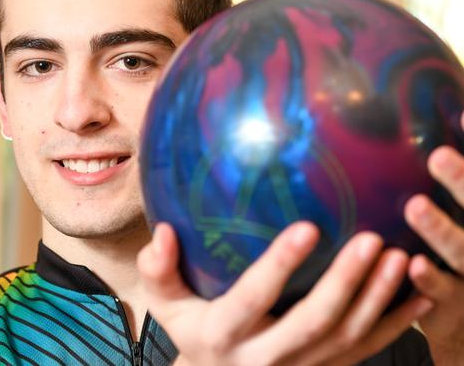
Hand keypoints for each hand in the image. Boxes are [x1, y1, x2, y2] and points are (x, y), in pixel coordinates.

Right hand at [138, 222, 432, 365]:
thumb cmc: (192, 331)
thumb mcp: (165, 305)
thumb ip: (158, 269)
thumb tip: (162, 232)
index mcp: (224, 334)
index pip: (254, 298)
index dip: (280, 266)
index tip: (308, 226)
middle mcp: (266, 358)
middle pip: (313, 323)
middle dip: (345, 283)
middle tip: (372, 239)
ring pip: (346, 338)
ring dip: (376, 299)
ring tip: (398, 255)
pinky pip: (366, 351)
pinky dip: (396, 324)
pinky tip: (420, 292)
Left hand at [405, 121, 463, 363]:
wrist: (460, 319)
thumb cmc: (450, 253)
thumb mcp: (452, 215)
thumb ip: (443, 185)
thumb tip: (435, 119)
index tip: (459, 121)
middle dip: (462, 184)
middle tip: (438, 155)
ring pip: (463, 253)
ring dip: (442, 230)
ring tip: (415, 206)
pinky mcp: (452, 307)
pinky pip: (442, 294)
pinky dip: (429, 280)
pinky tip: (411, 264)